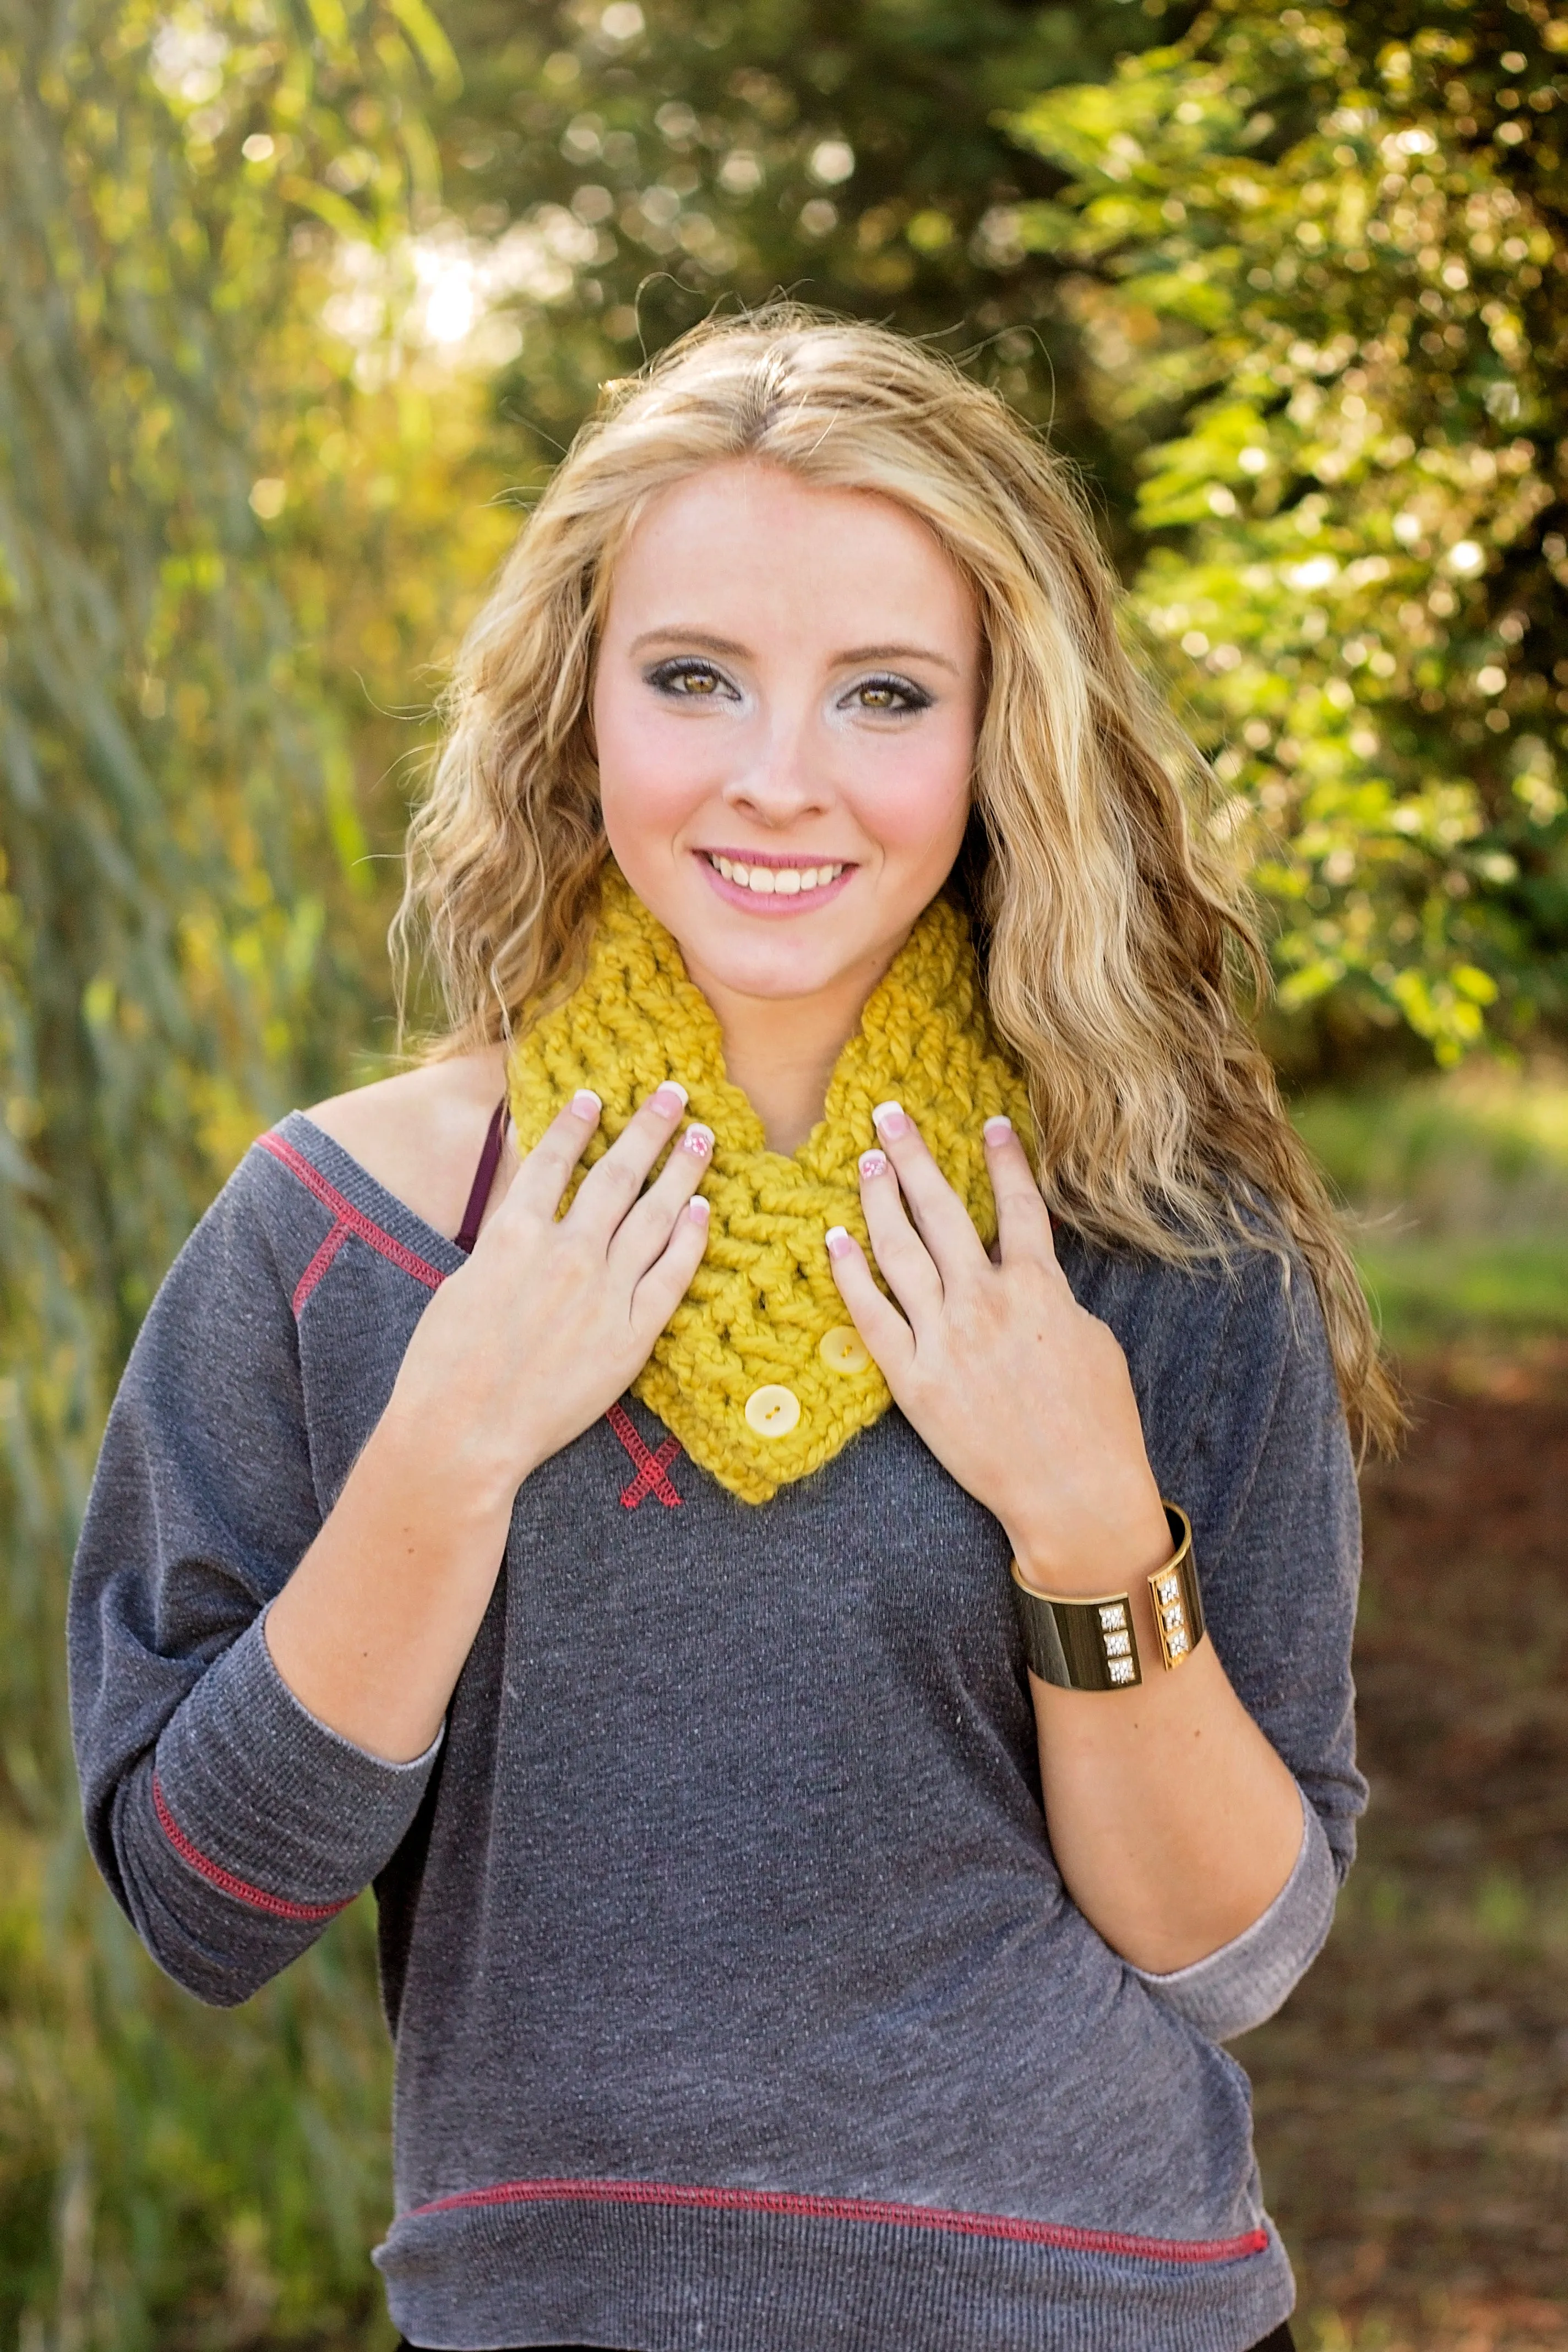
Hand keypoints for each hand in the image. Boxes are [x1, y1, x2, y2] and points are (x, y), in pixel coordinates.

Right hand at [387, 1082, 711, 1501]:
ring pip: (655, 1216)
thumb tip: (527, 1216)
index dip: (577, 1124)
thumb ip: (503, 1244)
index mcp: (513, 1234)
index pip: (552, 1160)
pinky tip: (703, 1211)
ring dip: (681, 1170)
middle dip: (647, 1128)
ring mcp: (604, 1293)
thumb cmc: (443, 1366)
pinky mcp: (631, 1336)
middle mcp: (566, 1252)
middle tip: (673, 1093)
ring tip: (700, 1138)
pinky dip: (690, 1239)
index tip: (595, 1097)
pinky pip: (672, 1275)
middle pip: (618, 1175)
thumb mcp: (462, 1282)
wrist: (463, 1434)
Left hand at [825, 1104, 1169, 1590]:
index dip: (1003, 1159)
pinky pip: (872, 1316)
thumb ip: (1054, 1295)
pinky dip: (851, 1275)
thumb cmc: (1098, 1421)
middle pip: (942, 1210)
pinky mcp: (914, 1382)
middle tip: (888, 1114)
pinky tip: (834, 1241)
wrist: (1073, 1492)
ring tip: (865, 1161)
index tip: (988, 1122)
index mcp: (1039, 1288)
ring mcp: (946, 1340)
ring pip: (899, 1251)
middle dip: (914, 1155)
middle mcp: (986, 1302)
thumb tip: (1028, 1266)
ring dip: (879, 1200)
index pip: (1018, 1205)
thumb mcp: (1093, 1339)